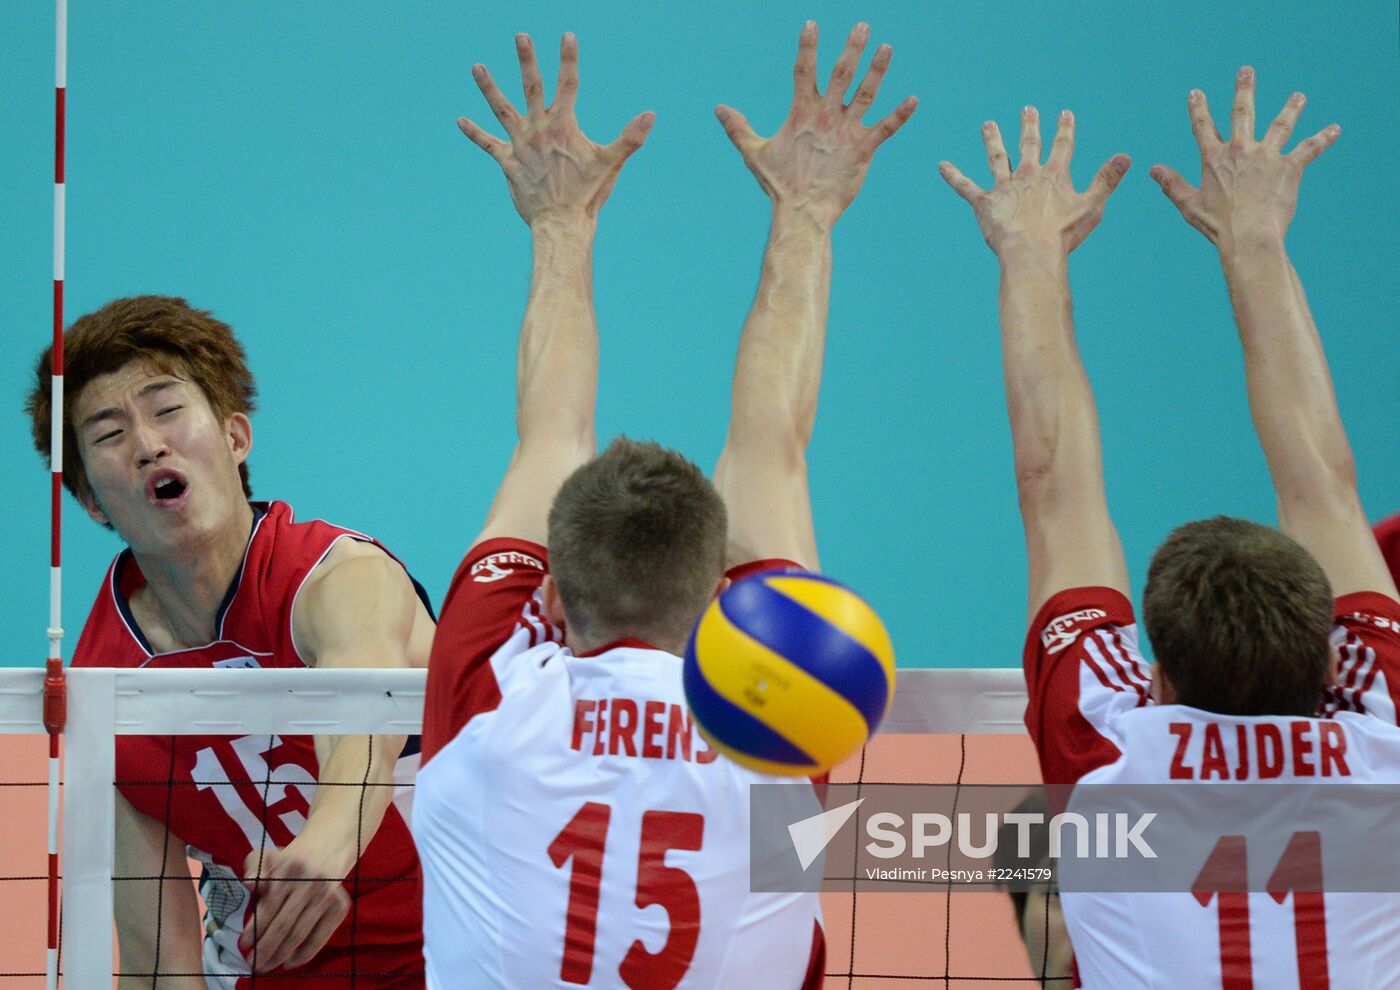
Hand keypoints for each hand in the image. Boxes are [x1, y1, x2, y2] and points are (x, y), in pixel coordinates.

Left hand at [239, 841, 350, 972]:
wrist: (329, 848)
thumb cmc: (291, 859)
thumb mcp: (268, 855)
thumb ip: (254, 866)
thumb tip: (250, 886)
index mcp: (290, 868)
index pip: (269, 906)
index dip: (255, 929)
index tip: (243, 945)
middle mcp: (310, 882)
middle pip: (283, 925)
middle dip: (265, 949)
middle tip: (253, 963)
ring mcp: (327, 895)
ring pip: (299, 934)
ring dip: (280, 956)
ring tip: (267, 966)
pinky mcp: (340, 906)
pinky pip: (320, 937)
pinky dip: (304, 954)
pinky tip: (289, 962)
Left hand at [458, 33, 653, 227]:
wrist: (561, 223)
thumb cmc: (588, 194)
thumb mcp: (611, 163)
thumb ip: (630, 138)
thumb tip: (651, 115)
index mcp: (563, 126)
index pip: (568, 84)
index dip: (568, 59)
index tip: (567, 36)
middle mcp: (539, 130)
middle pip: (532, 87)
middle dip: (527, 60)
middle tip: (520, 36)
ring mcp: (520, 145)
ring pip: (502, 110)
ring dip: (489, 88)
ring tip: (476, 67)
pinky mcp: (508, 163)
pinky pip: (488, 145)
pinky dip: (474, 133)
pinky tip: (459, 120)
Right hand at [715, 21, 915, 228]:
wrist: (802, 212)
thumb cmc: (778, 185)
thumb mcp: (754, 153)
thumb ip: (738, 128)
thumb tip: (718, 109)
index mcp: (801, 113)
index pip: (803, 71)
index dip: (807, 47)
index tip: (812, 24)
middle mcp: (826, 116)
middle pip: (841, 73)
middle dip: (852, 48)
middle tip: (863, 25)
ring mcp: (846, 131)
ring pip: (866, 94)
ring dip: (878, 70)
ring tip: (887, 48)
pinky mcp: (863, 150)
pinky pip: (885, 128)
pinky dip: (901, 114)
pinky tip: (914, 99)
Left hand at [940, 108, 1129, 257]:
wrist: (1032, 250)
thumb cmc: (1063, 234)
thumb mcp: (1092, 206)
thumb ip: (1106, 179)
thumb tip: (1127, 156)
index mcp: (1054, 175)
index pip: (1062, 146)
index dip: (1064, 129)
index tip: (1065, 113)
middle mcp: (1028, 174)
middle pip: (1029, 143)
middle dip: (1029, 125)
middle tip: (1027, 108)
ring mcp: (1004, 187)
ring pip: (997, 157)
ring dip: (992, 139)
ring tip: (987, 124)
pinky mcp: (984, 203)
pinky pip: (965, 187)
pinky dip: (952, 176)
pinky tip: (941, 165)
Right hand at [1150, 67, 1338, 251]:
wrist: (1249, 236)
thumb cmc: (1217, 225)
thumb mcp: (1188, 205)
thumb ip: (1171, 184)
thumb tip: (1153, 169)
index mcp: (1215, 159)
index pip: (1203, 127)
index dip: (1198, 109)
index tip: (1196, 92)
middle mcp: (1241, 150)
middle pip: (1243, 113)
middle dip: (1244, 90)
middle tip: (1246, 71)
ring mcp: (1267, 157)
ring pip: (1281, 125)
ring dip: (1290, 108)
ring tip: (1298, 96)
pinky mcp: (1290, 168)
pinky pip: (1309, 149)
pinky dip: (1323, 139)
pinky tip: (1334, 129)